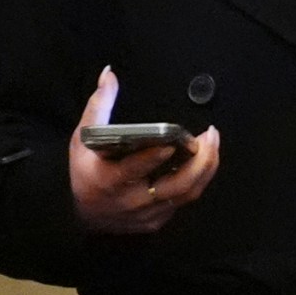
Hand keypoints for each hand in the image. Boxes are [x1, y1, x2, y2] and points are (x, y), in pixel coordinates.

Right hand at [69, 67, 220, 234]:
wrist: (85, 216)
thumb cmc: (85, 171)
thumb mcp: (82, 139)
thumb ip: (99, 106)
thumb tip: (109, 73)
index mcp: (108, 181)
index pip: (133, 170)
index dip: (153, 158)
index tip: (172, 142)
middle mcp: (130, 201)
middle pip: (175, 186)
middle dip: (200, 161)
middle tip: (210, 135)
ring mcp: (147, 214)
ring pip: (187, 194)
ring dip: (206, 168)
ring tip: (213, 143)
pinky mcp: (158, 220)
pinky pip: (185, 200)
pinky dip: (198, 179)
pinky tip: (205, 160)